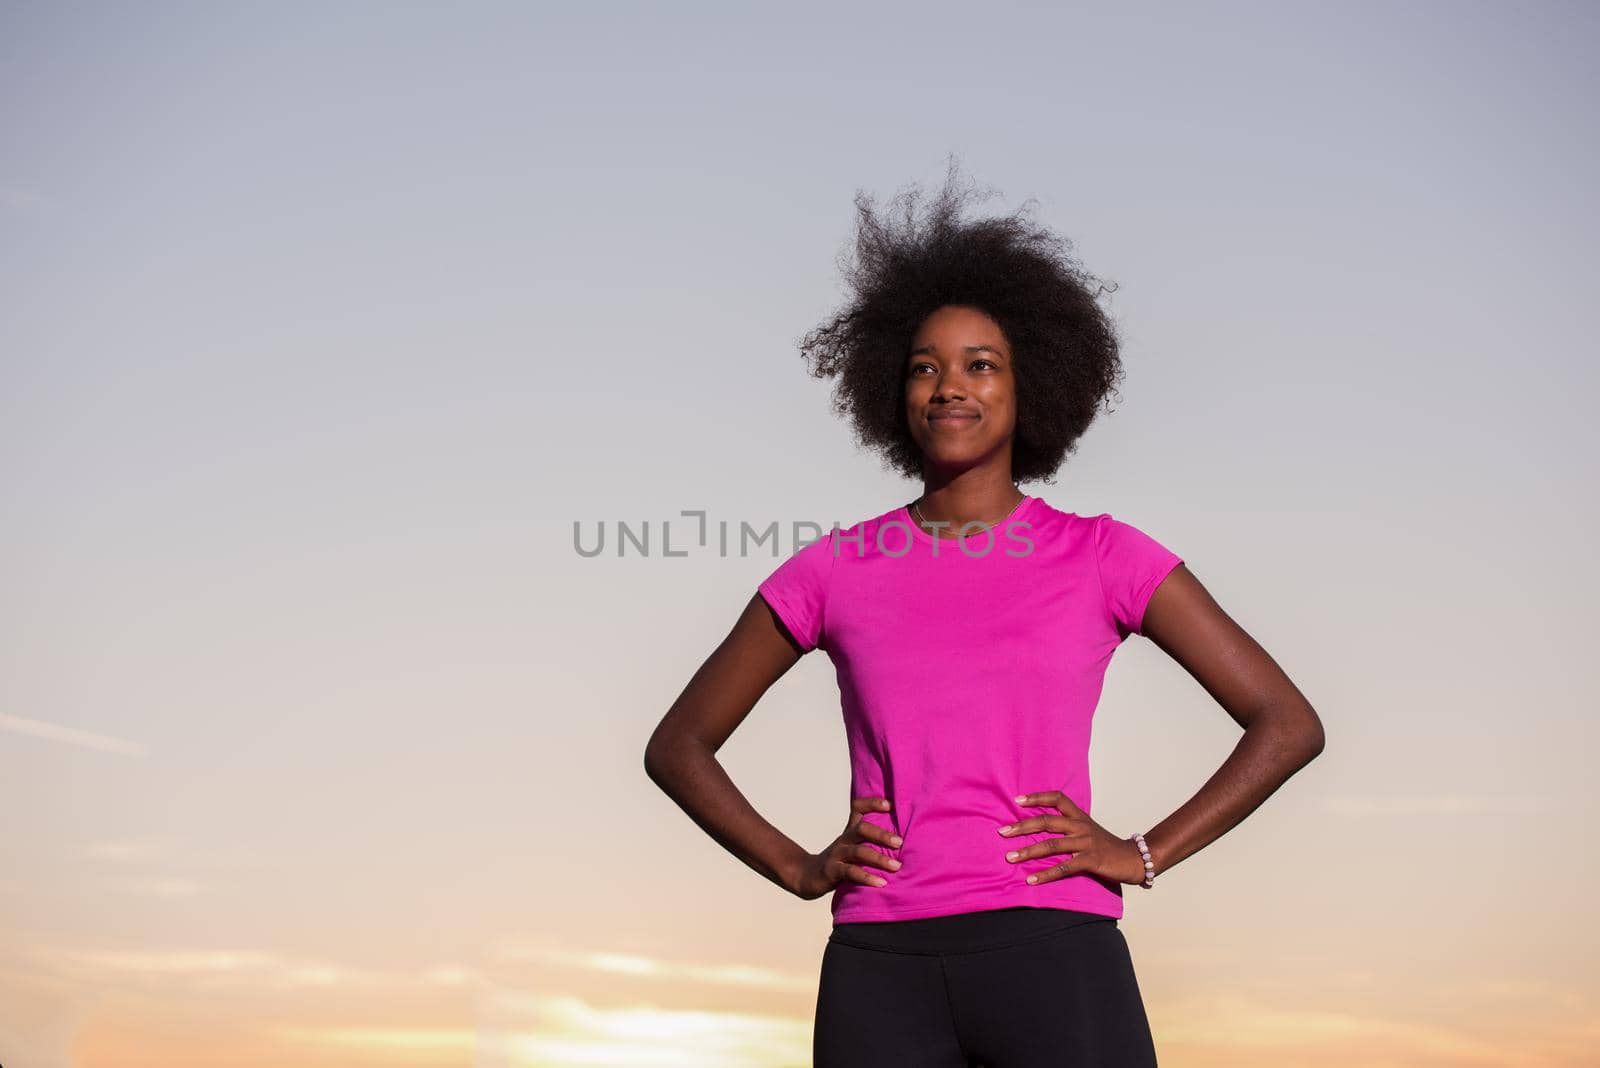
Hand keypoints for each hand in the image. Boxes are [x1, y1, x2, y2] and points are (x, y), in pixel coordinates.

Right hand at [788, 796, 903, 899]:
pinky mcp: (832, 871)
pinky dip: (867, 877)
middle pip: (862, 829)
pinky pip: (851, 872)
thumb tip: (904, 841)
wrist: (809, 876)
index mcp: (850, 831)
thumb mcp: (852, 846)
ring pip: (858, 852)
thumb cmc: (839, 861)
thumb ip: (870, 842)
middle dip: (882, 834)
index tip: (889, 805)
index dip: (872, 803)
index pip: (858, 808)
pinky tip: (881, 883)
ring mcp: (837, 854)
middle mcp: (844, 839)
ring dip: (879, 859)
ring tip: (897, 866)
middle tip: (900, 842)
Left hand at [997, 789, 1146, 886]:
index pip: (1057, 798)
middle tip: (1002, 832)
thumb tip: (1042, 828)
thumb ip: (1069, 827)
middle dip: (1022, 826)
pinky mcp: (1091, 861)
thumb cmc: (1106, 846)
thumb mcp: (1088, 830)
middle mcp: (1081, 826)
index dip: (1037, 797)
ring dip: (1028, 851)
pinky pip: (1064, 867)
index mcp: (1080, 816)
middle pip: (1047, 821)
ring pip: (1052, 844)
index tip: (1017, 800)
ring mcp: (1086, 843)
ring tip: (1010, 857)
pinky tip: (1032, 880)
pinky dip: (1046, 874)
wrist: (1134, 859)